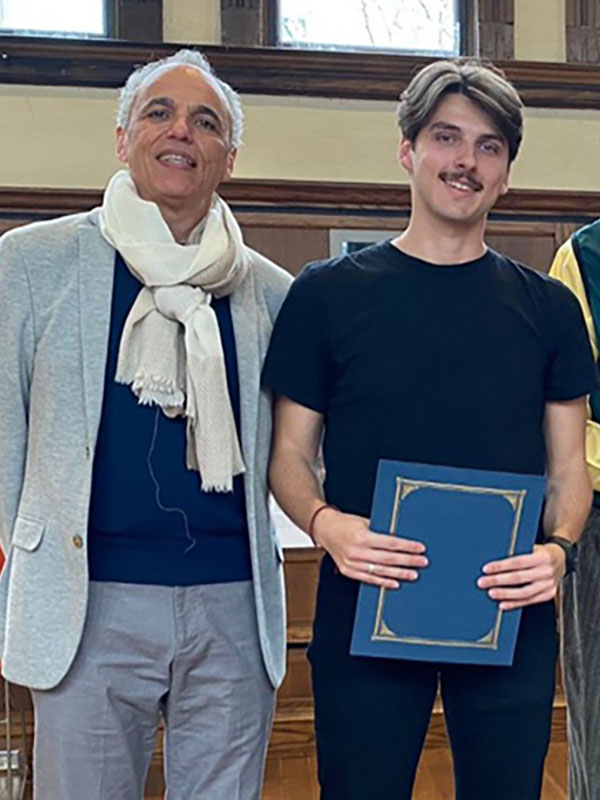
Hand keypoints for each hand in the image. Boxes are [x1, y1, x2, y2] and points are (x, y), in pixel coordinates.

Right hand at [312, 507, 427, 588]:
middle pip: (388, 558)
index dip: (407, 546)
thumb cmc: (345, 522)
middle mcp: (356, 551)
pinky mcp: (347, 571)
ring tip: (413, 574)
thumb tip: (401, 539)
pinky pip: (368, 579)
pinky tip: (395, 583)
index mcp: (361, 536)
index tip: (420, 548)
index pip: (390, 543)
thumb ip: (380, 531)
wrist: (324, 528)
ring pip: (380, 571)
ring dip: (399, 573)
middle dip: (408, 561)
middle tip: (422, 562)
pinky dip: (382, 582)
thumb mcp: (364, 521)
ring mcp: (351, 563)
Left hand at [477, 543, 566, 610]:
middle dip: (498, 581)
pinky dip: (515, 604)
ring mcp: (549, 585)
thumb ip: (518, 553)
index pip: (518, 562)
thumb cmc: (542, 552)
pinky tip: (503, 604)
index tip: (486, 569)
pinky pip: (530, 601)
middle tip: (483, 582)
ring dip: (505, 594)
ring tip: (491, 593)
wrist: (562, 559)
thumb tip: (496, 562)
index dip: (501, 566)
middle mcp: (546, 571)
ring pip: (524, 592)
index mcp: (542, 557)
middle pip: (519, 578)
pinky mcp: (549, 595)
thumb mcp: (532, 547)